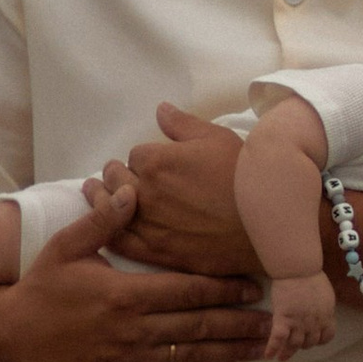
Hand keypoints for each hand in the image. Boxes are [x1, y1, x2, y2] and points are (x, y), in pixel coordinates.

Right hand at [0, 203, 264, 361]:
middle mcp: (133, 330)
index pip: (187, 291)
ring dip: (233, 350)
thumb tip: (134, 188)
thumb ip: (105, 220)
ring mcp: (130, 359)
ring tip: (267, 347)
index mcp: (124, 295)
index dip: (224, 289)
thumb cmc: (40, 286)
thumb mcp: (66, 246)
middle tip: (277, 319)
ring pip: (194, 355)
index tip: (253, 285)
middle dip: (242, 323)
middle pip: (200, 326)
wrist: (9, 338)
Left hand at [119, 106, 259, 275]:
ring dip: (102, 198)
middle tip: (123, 175)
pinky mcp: (155, 252)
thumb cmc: (245, 176)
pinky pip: (119, 240)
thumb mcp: (217, 139)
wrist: (267, 222)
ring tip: (95, 191)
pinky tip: (105, 224)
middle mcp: (145, 191)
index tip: (155, 163)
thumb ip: (182, 124)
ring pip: (110, 208)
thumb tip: (160, 109)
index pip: (135, 154)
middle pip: (117, 178)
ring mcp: (147, 224)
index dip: (146, 158)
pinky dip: (108, 230)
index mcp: (156, 160)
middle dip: (119, 174)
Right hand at [261, 268, 340, 361]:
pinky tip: (268, 356)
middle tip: (295, 345)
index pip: (326, 336)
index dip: (320, 340)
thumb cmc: (311, 276)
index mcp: (326, 316)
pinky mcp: (283, 320)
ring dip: (288, 352)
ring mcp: (298, 323)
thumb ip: (323, 307)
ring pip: (294, 345)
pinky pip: (277, 339)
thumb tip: (321, 313)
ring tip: (283, 357)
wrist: (298, 270)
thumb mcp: (325, 294)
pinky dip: (272, 349)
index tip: (315, 340)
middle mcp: (314, 323)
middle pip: (310, 343)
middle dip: (303, 345)